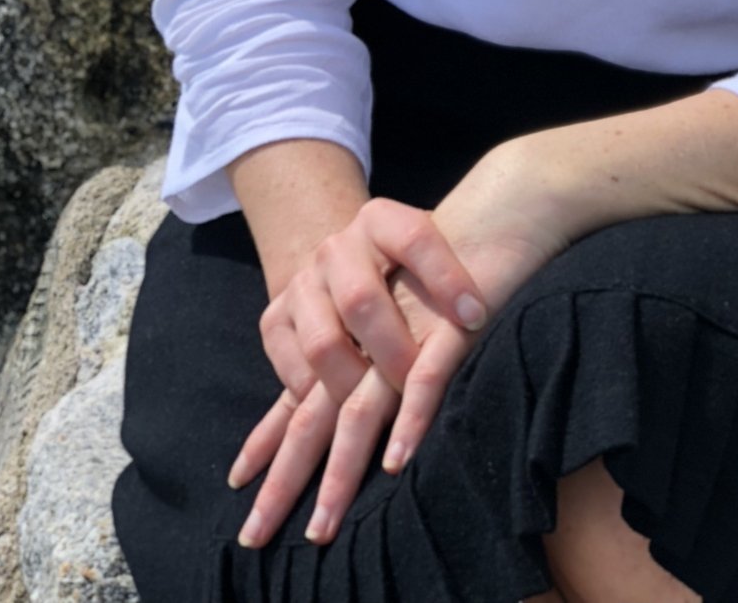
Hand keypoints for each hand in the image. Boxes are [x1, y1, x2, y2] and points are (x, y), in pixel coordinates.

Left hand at [230, 141, 577, 548]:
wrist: (497, 204)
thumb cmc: (443, 252)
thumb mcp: (387, 305)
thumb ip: (350, 354)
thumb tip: (320, 408)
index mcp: (329, 304)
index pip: (295, 387)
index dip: (266, 439)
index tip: (241, 484)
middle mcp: (351, 307)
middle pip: (315, 402)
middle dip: (291, 473)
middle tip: (267, 533)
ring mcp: (399, 312)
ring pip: (362, 400)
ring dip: (344, 466)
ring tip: (325, 519)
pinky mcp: (450, 319)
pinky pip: (427, 373)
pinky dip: (410, 419)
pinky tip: (396, 460)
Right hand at [254, 195, 490, 414]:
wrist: (350, 258)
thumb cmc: (413, 270)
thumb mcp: (436, 258)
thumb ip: (456, 278)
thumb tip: (485, 318)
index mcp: (380, 221)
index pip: (415, 238)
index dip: (447, 278)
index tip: (477, 318)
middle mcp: (336, 248)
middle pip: (362, 300)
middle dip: (395, 352)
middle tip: (420, 385)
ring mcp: (302, 284)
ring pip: (324, 344)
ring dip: (355, 387)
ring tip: (382, 415)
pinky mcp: (275, 321)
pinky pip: (291, 369)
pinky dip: (315, 399)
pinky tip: (338, 419)